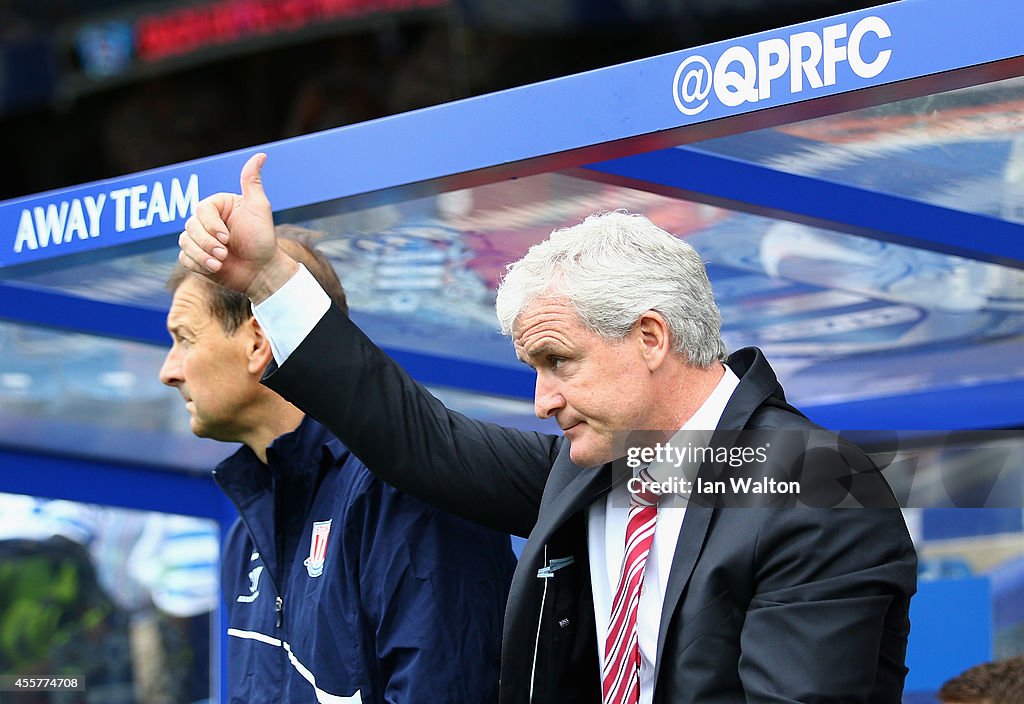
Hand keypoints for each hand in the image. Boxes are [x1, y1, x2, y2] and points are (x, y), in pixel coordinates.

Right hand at [178, 152, 297, 302]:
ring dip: (202, 256)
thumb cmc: (262, 239)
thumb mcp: (259, 208)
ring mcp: (200, 239)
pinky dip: (198, 265)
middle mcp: (206, 221)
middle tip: (225, 253)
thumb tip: (261, 155)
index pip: (201, 210)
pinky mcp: (196, 257)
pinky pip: (184, 258)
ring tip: (220, 263)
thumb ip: (252, 182)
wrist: (262, 271)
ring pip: (185, 242)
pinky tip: (215, 269)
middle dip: (207, 243)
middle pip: (189, 226)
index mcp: (218, 207)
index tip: (227, 237)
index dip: (211, 225)